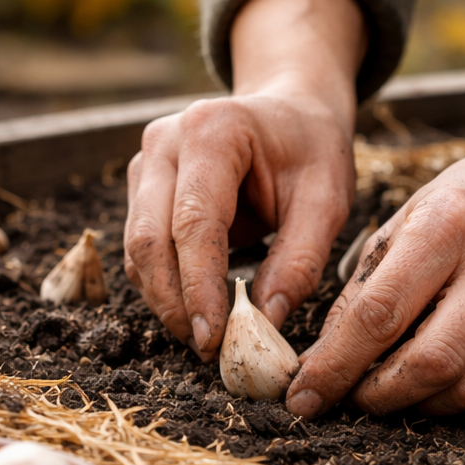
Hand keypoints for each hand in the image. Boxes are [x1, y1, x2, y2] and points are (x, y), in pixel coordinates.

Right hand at [123, 0, 365, 360]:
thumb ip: (300, 260)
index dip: (199, 288)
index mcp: (213, 131)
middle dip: (175, 304)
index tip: (214, 340)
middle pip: (150, 240)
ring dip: (166, 301)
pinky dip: (165, 286)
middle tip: (209, 350)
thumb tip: (267, 321)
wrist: (289, 114)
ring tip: (206, 337)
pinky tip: (196, 310)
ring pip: (137, 249)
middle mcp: (165, 142)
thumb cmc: (311, 151)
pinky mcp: (142, 187)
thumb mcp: (327, 200)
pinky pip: (142, 248)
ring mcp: (146, 163)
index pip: (193, 224)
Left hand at [285, 56, 464, 416]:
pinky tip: (426, 383)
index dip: (334, 365)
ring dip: (412, 405)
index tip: (302, 395)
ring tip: (382, 394)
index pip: (379, 315)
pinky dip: (450, 396)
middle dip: (373, 395)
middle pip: (428, 362)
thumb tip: (321, 361)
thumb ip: (365, 288)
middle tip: (343, 400)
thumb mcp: (406, 219)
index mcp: (450, 224)